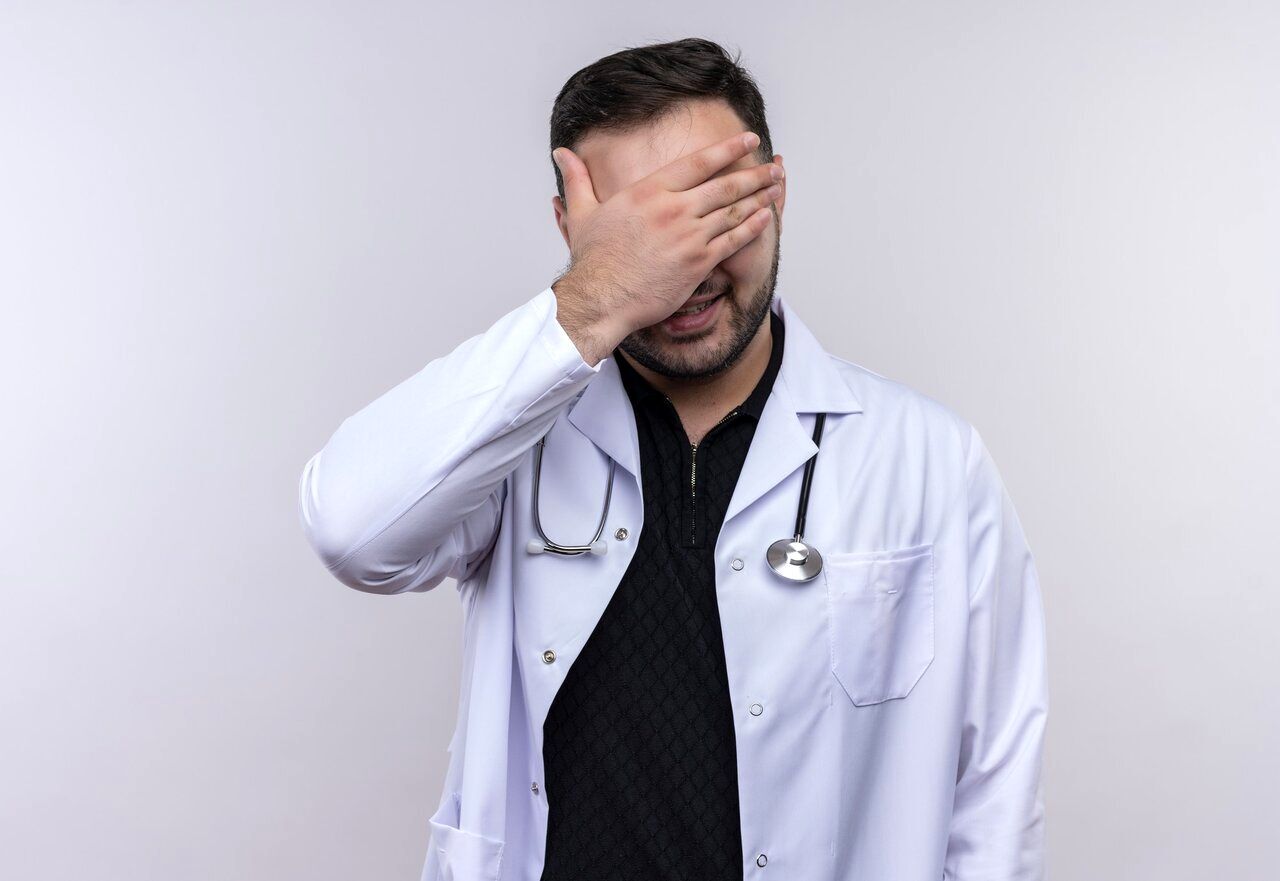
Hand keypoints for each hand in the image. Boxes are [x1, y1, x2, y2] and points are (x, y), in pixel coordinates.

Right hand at [551, 131, 782, 363]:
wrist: (601, 299)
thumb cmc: (593, 261)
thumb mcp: (582, 212)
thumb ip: (577, 179)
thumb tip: (561, 153)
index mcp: (649, 191)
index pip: (698, 162)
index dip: (728, 149)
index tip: (748, 140)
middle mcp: (673, 209)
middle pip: (725, 185)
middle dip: (755, 173)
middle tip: (774, 166)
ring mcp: (689, 236)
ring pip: (735, 210)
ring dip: (761, 197)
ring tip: (777, 186)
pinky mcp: (698, 262)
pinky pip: (734, 240)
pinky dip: (754, 226)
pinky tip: (767, 217)